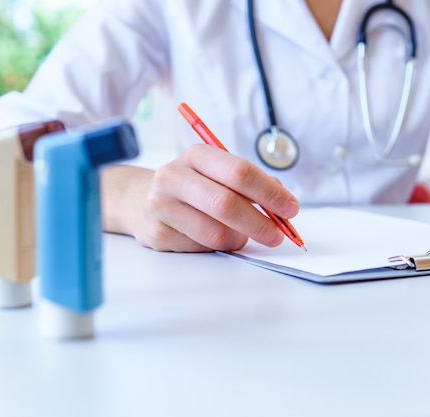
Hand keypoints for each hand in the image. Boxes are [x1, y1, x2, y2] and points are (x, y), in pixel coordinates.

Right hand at [102, 144, 298, 251]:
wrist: (138, 199)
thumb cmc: (192, 186)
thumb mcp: (218, 173)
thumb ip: (250, 184)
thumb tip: (283, 202)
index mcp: (197, 155)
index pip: (240, 173)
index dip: (270, 193)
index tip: (290, 208)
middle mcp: (174, 176)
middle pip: (226, 204)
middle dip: (260, 223)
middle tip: (278, 235)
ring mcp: (161, 206)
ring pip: (215, 232)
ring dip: (239, 238)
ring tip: (244, 235)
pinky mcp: (157, 234)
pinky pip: (202, 248)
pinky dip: (218, 246)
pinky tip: (216, 237)